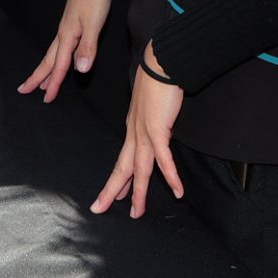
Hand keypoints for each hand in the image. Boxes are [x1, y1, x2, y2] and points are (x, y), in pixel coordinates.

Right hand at [20, 0, 135, 102]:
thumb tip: (79, 70)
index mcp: (67, 35)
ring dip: (46, 68)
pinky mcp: (74, 22)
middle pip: (48, 60)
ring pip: (54, 53)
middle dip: (38, 77)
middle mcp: (64, 33)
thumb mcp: (94, 23)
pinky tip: (62, 59)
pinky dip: (58, 57)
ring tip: (39, 80)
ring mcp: (68, 27)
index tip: (45, 99)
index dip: (53, 83)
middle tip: (25, 90)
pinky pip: (62, 46)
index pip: (59, 65)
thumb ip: (87, 48)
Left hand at [91, 41, 184, 218]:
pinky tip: (177, 191)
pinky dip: (171, 176)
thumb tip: (160, 135)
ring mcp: (144, 132)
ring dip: (139, 193)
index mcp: (133, 128)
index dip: (118, 180)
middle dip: (112, 191)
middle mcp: (134, 133)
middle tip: (100, 209)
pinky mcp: (157, 129)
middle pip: (123, 168)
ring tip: (136, 213)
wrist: (160, 64)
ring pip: (140, 169)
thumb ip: (153, 124)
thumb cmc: (157, 82)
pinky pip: (164, 158)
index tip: (111, 196)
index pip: (123, 160)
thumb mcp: (151, 108)